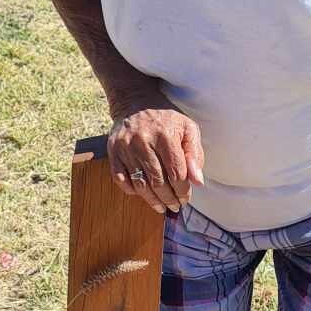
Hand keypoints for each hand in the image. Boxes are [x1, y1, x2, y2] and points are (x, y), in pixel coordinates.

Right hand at [108, 96, 204, 214]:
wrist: (135, 103)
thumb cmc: (166, 120)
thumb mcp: (188, 129)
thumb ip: (195, 154)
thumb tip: (197, 182)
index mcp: (165, 135)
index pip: (176, 173)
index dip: (182, 190)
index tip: (185, 198)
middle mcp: (143, 141)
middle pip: (158, 182)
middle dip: (169, 199)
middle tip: (175, 206)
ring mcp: (125, 147)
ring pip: (140, 184)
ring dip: (152, 200)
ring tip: (161, 207)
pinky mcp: (113, 152)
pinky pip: (120, 179)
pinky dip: (131, 191)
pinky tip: (142, 194)